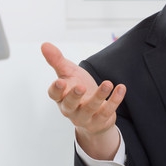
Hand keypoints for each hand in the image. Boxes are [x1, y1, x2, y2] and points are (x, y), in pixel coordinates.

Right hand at [41, 42, 125, 159]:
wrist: (93, 111)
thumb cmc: (78, 89)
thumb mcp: (68, 73)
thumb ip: (57, 60)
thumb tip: (44, 44)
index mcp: (61, 97)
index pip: (54, 95)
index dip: (56, 90)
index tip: (60, 82)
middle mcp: (70, 109)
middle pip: (70, 104)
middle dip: (74, 96)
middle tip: (81, 87)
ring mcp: (85, 117)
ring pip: (90, 108)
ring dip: (99, 96)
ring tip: (107, 83)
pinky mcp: (100, 120)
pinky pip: (107, 111)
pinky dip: (115, 100)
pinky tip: (121, 88)